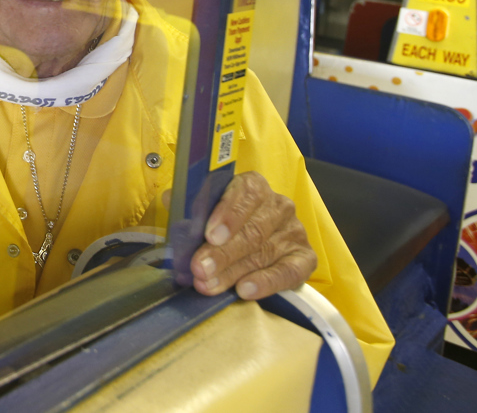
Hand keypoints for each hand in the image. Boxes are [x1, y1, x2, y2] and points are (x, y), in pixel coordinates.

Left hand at [191, 171, 315, 300]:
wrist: (253, 246)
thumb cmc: (221, 224)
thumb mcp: (202, 210)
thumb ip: (189, 204)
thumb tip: (172, 198)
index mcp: (253, 186)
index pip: (245, 193)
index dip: (227, 214)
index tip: (209, 234)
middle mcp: (278, 205)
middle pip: (252, 229)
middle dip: (222, 252)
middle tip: (200, 268)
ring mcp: (293, 231)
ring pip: (263, 252)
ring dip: (233, 271)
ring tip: (209, 285)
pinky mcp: (304, 258)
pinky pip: (288, 272)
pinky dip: (266, 282)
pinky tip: (245, 290)